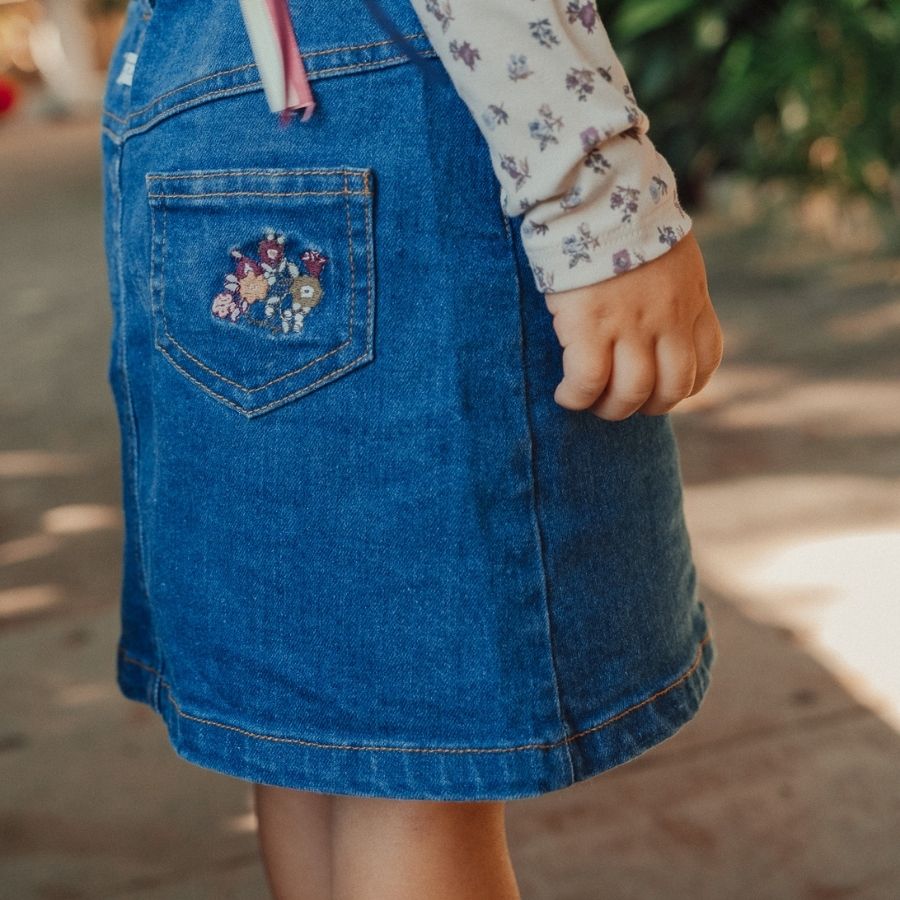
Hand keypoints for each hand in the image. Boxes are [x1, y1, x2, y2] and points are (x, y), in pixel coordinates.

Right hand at [543, 231, 723, 419]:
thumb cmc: (623, 218)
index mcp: (690, 300)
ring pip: (631, 393)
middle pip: (671, 389)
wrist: (595, 192)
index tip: (657, 389)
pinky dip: (577, 396)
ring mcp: (630, 324)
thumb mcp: (671, 255)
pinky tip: (565, 394)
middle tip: (620, 401)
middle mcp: (667, 319)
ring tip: (590, 401)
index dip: (682, 387)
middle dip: (647, 406)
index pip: (704, 363)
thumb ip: (672, 289)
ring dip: (610, 408)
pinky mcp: (590, 325)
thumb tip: (657, 316)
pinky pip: (588, 381)